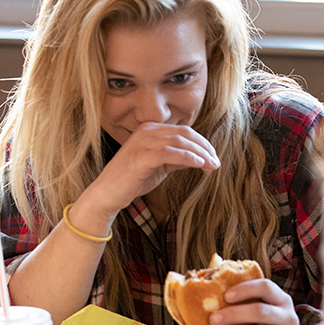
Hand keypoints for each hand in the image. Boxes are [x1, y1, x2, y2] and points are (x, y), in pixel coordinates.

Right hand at [81, 122, 219, 220]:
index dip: (202, 143)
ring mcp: (143, 142)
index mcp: (151, 130)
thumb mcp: (160, 167)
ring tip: (212, 166)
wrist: (107, 194)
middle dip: (204, 147)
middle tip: (216, 162)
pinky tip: (199, 165)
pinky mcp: (141, 156)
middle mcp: (146, 131)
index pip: (183, 131)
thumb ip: (177, 159)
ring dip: (200, 153)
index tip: (213, 157)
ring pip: (179, 141)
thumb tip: (199, 158)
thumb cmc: (132, 181)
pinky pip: (170, 153)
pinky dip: (187, 157)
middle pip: (184, 133)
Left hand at [207, 279, 300, 324]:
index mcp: (280, 300)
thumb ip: (245, 305)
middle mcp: (287, 316)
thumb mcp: (262, 313)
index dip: (245, 289)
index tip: (226, 296)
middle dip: (233, 314)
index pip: (266, 287)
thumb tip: (210, 301)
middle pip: (260, 311)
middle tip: (212, 319)